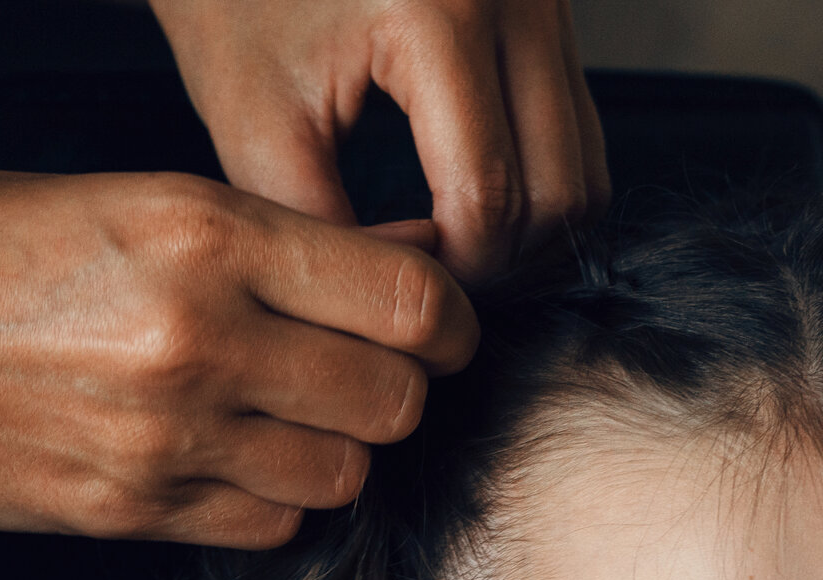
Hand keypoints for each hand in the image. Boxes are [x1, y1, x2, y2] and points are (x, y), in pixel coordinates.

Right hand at [0, 170, 476, 549]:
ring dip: (333, 452)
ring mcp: (167, 438)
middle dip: (394, 389)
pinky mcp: (130, 510)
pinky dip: (270, 501)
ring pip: (342, 477)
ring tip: (282, 417)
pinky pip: (267, 527)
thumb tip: (399, 256)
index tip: (431, 323)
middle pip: (394, 399)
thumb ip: (271, 237)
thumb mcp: (124, 195)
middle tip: (356, 371)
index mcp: (204, 233)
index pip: (410, 301)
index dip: (444, 320)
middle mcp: (200, 339)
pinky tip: (227, 461)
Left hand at [149, 0, 607, 283]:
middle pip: (563, 190)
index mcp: (439, 10)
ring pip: (586, 163)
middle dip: (499, 260)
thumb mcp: (254, 121)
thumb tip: (393, 306)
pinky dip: (535, 181)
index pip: (490, 196)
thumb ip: (321, 227)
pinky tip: (464, 198)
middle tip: (424, 281)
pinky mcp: (551, 7)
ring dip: (527, 228)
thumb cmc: (236, 1)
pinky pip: (573, 126)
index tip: (393, 291)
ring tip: (445, 243)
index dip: (450, 274)